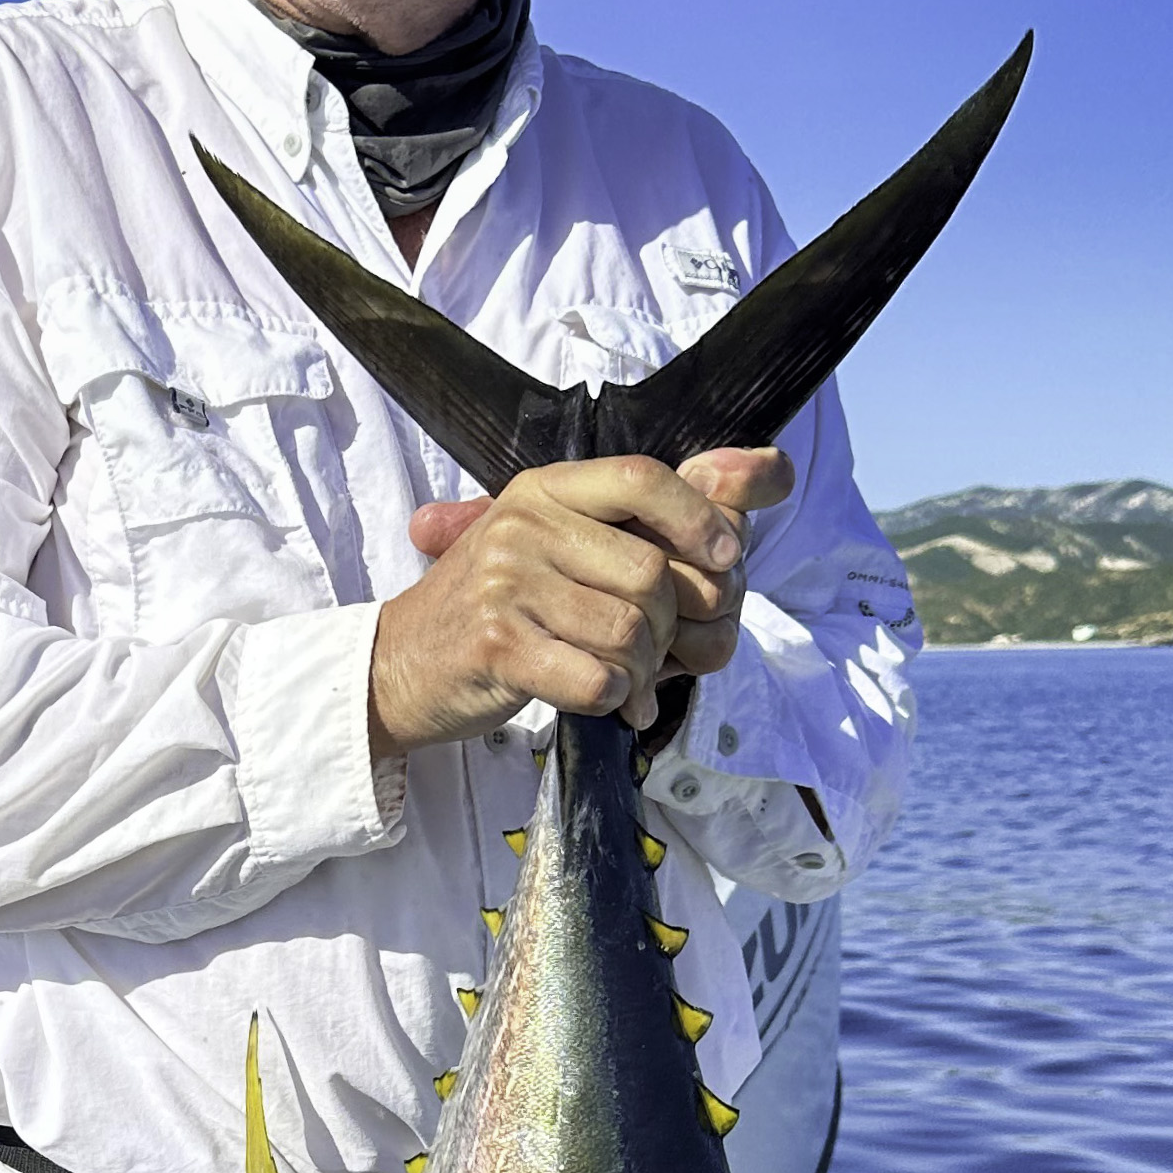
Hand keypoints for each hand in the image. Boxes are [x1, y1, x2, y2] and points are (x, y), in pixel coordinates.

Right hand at [372, 447, 792, 754]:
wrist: (400, 664)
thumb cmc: (498, 607)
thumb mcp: (556, 544)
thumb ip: (644, 521)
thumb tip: (772, 473)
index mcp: (545, 489)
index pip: (642, 477)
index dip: (698, 517)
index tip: (727, 555)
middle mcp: (524, 525)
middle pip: (650, 574)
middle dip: (669, 627)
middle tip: (652, 654)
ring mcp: (507, 584)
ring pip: (630, 631)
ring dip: (641, 671)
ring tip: (622, 681)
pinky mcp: (498, 646)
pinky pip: (597, 678)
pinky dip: (612, 699)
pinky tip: (597, 699)